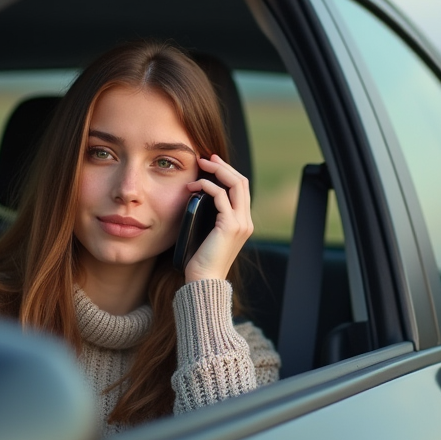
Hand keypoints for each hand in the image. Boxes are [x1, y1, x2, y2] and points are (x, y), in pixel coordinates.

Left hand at [183, 154, 253, 282]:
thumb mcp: (207, 235)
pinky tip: (194, 186)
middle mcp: (246, 221)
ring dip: (217, 170)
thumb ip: (209, 218)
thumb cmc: (200, 262)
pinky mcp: (230, 226)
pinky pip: (221, 197)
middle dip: (223, 166)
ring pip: (236, 184)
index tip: (210, 164)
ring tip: (201, 164)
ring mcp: (241, 223)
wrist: (204, 281)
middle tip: (205, 158)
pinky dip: (208, 186)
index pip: (241, 189)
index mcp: (242, 223)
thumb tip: (196, 198)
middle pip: (241, 181)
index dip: (227, 172)